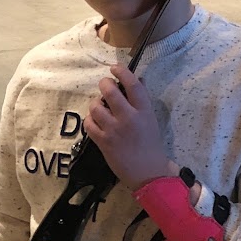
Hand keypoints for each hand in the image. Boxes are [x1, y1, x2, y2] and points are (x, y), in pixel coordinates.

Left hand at [84, 64, 172, 190]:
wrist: (148, 172)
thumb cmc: (151, 144)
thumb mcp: (151, 119)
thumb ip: (142, 99)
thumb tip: (136, 79)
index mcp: (144, 111)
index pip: (132, 84)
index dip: (122, 71)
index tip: (114, 68)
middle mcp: (129, 118)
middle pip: (110, 91)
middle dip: (104, 84)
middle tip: (105, 87)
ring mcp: (114, 130)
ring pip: (95, 107)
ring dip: (96, 104)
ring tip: (100, 108)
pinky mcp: (103, 142)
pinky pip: (89, 124)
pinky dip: (90, 120)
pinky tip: (96, 122)